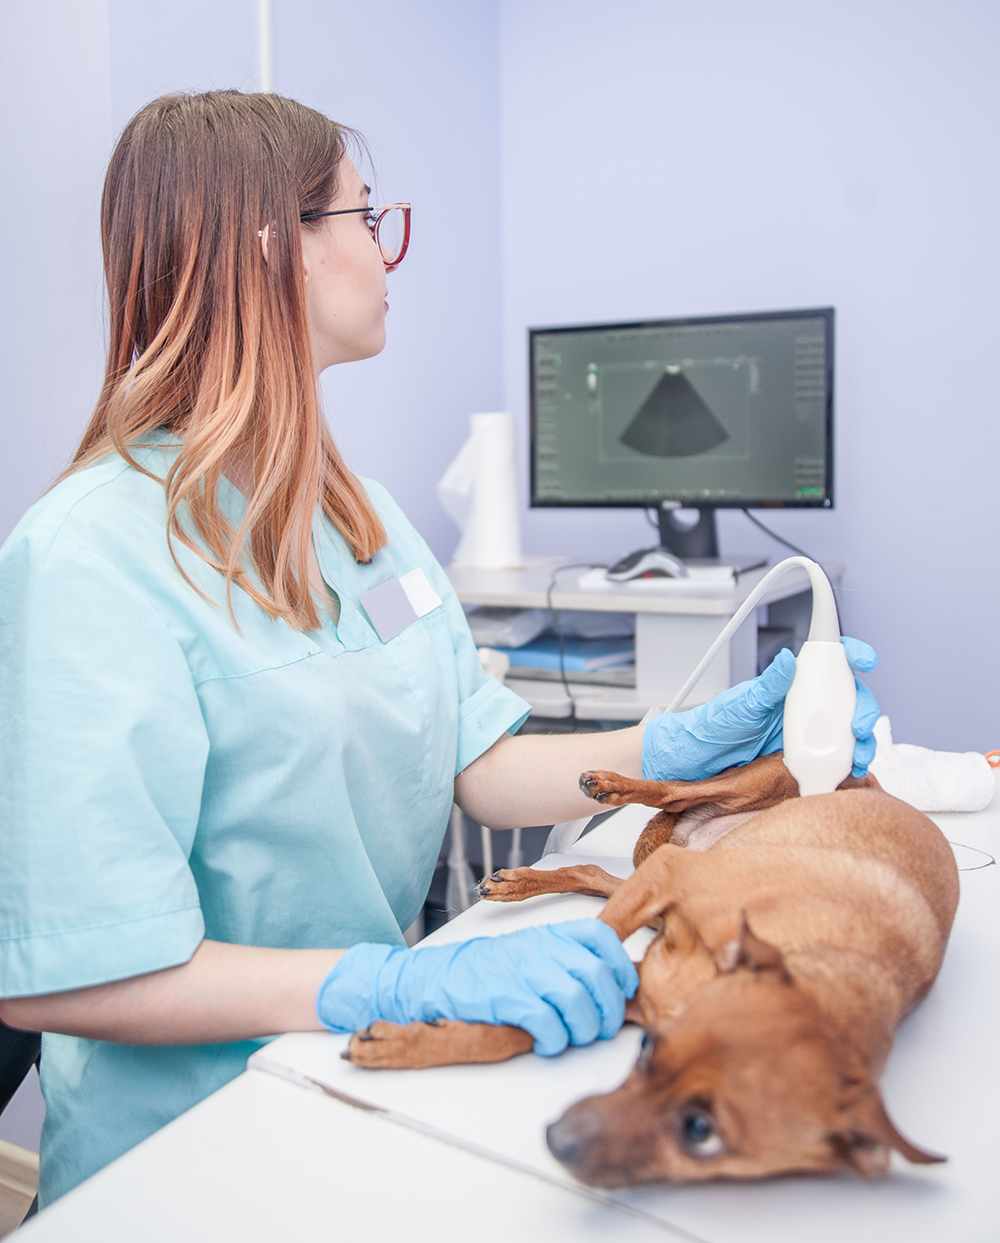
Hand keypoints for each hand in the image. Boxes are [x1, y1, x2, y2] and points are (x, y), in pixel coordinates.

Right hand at [316, 920, 638, 1056]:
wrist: (435, 980)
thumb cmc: (488, 974)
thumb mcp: (532, 953)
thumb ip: (568, 960)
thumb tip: (612, 985)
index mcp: (550, 934)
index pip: (603, 939)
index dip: (620, 968)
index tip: (622, 992)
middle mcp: (540, 948)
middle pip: (597, 976)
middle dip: (607, 1011)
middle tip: (598, 1028)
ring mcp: (522, 971)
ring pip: (577, 1001)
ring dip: (583, 1029)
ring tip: (571, 1038)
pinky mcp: (504, 998)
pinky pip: (547, 1022)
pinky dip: (554, 1040)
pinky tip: (547, 1043)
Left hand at [642, 637, 879, 782]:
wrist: (700, 761)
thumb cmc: (716, 725)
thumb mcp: (744, 704)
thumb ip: (769, 684)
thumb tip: (787, 659)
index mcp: (793, 684)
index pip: (830, 660)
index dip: (852, 654)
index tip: (863, 659)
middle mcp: (805, 705)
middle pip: (850, 698)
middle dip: (865, 709)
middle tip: (861, 726)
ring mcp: (808, 731)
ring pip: (849, 730)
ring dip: (863, 742)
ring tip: (860, 759)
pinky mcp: (807, 757)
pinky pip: (836, 757)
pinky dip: (849, 764)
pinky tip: (850, 773)